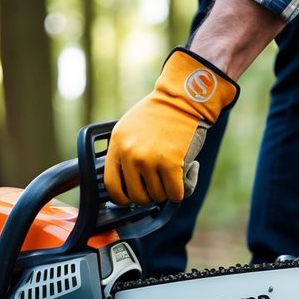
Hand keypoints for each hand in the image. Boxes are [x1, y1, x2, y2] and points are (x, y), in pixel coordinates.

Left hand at [104, 48, 238, 205]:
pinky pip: (175, 194)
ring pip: (158, 196)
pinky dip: (183, 189)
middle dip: (150, 194)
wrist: (182, 100)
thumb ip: (123, 152)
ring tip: (174, 171)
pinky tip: (187, 174)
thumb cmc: (159, 114)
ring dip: (168, 189)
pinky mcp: (172, 164)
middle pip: (137, 196)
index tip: (131, 198)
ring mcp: (151, 160)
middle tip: (159, 182)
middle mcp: (131, 154)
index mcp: (118, 145)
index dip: (122, 198)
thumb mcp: (129, 128)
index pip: (111, 186)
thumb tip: (125, 183)